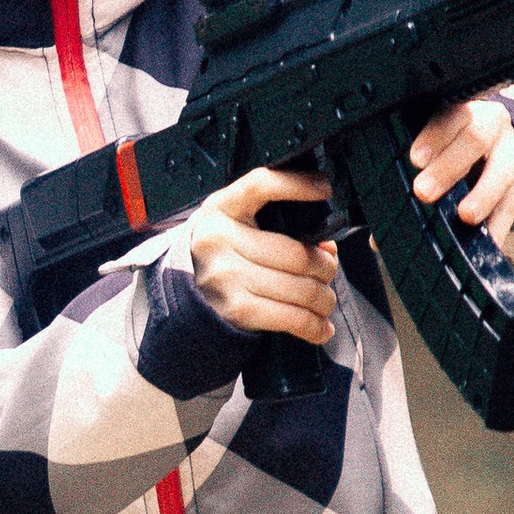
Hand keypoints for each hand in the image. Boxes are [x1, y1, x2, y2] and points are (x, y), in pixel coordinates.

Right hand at [189, 163, 337, 343]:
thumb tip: (327, 250)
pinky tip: (322, 328)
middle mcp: (219, 239)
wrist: (185, 294)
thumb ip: (278, 226)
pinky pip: (291, 317)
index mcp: (222, 208)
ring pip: (301, 288)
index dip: (296, 185)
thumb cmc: (222, 255)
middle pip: (297, 254)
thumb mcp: (237, 226)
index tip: (325, 188)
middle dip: (326, 267)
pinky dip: (314, 326)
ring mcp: (226, 275)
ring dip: (324, 299)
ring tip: (326, 301)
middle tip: (329, 272)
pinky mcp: (236, 309)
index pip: (261, 185)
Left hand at [409, 94, 513, 243]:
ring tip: (465, 216)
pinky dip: (500, 223)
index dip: (433, 136)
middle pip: (475, 137)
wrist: (503, 162)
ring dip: (483, 193)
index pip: (448, 114)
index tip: (414, 160)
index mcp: (460, 112)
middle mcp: (490, 124)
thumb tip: (375, 237)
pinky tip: (488, 239)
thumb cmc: (455, 157)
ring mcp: (513, 150)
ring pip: (503, 166)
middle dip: (449, 166)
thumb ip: (404, 183)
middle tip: (424, 192)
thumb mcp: (434, 157)